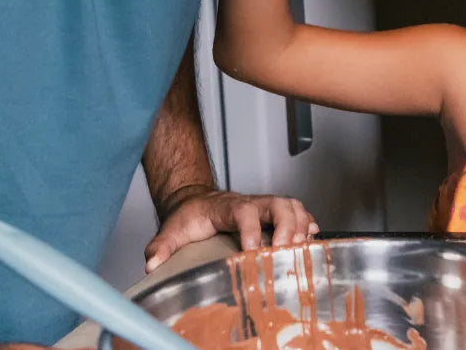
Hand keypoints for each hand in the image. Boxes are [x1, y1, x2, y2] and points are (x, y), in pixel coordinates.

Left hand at [144, 188, 317, 271]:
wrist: (197, 201)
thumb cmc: (190, 216)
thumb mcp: (172, 229)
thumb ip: (162, 246)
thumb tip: (152, 264)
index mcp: (227, 206)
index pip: (244, 212)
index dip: (252, 229)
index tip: (252, 250)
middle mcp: (252, 203)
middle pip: (279, 203)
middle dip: (289, 225)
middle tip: (288, 250)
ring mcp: (265, 206)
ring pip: (293, 205)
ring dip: (302, 225)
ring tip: (303, 248)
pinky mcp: (274, 214)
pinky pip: (298, 213)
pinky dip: (309, 224)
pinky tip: (313, 239)